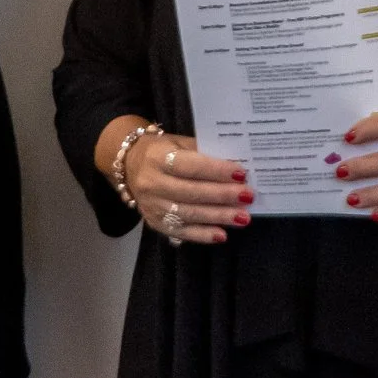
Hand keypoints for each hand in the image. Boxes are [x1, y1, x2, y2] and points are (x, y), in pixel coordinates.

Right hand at [124, 131, 250, 244]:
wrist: (130, 164)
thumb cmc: (164, 150)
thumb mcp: (180, 143)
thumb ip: (204, 153)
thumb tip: (236, 169)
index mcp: (158, 156)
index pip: (190, 166)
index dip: (216, 171)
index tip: (241, 174)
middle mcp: (151, 183)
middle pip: (191, 192)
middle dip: (222, 195)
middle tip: (248, 196)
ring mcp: (151, 205)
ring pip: (188, 214)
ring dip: (218, 217)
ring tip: (243, 217)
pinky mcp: (154, 223)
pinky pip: (180, 231)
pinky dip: (202, 234)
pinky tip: (222, 234)